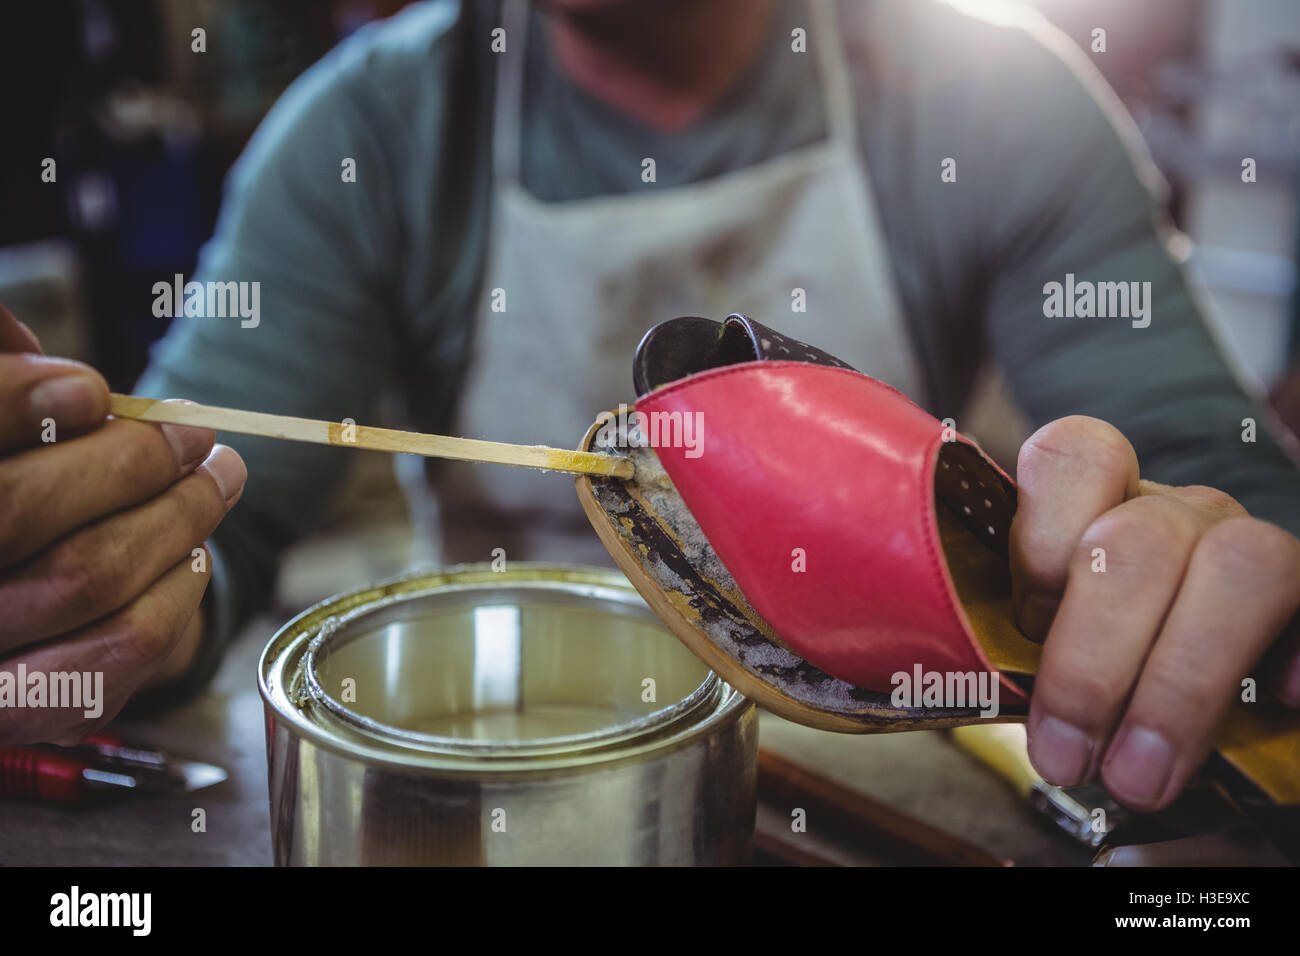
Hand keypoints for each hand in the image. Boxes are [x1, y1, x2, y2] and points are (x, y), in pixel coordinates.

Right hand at [0, 304, 246, 743]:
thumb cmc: (17, 496)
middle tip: (193, 431)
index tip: (89, 390)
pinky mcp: (35, 710)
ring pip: (89, 574)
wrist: (22, 616)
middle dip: (127, 457)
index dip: (7, 402)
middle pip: (15, 509)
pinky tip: (192, 551)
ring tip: (221, 476)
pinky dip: (180, 584)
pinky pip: (130, 640)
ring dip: (179, 513)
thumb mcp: (3, 439)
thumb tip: (12, 328)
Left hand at [1010, 416, 1299, 809]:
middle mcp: (1178, 513)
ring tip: (1138, 778)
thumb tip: (954, 687)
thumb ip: (1008, 644)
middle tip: (1064, 757)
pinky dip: (1299, 654)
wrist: (1187, 680)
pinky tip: (1276, 705)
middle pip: (1140, 541)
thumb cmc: (1096, 664)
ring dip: (1182, 684)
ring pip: (1242, 564)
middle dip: (1093, 661)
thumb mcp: (1041, 643)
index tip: (1024, 623)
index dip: (1040, 539)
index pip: (1072, 455)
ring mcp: (1253, 547)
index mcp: (1099, 502)